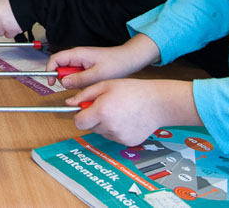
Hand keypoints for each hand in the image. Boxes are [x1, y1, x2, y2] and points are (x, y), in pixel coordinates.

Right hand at [47, 34, 160, 88]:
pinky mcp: (86, 65)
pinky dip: (81, 81)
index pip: (55, 59)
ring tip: (89, 83)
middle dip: (66, 78)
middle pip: (61, 67)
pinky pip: (77, 74)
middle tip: (77, 86)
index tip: (52, 83)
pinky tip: (92, 82)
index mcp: (77, 54)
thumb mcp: (97, 74)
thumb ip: (79, 79)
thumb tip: (64, 83)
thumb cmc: (116, 63)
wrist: (129, 60)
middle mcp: (77, 56)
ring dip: (75, 81)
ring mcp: (81, 60)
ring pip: (69, 72)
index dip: (50, 71)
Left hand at [67, 79, 199, 145]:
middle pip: (90, 128)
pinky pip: (114, 137)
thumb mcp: (105, 85)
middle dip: (93, 118)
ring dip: (105, 124)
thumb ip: (84, 94)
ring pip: (102, 132)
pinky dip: (116, 130)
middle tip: (106, 106)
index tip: (86, 109)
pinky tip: (126, 119)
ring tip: (119, 111)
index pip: (79, 122)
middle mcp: (109, 127)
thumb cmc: (132, 90)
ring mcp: (119, 137)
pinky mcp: (128, 142)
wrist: (158, 103)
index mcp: (101, 112)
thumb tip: (69, 103)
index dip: (80, 115)